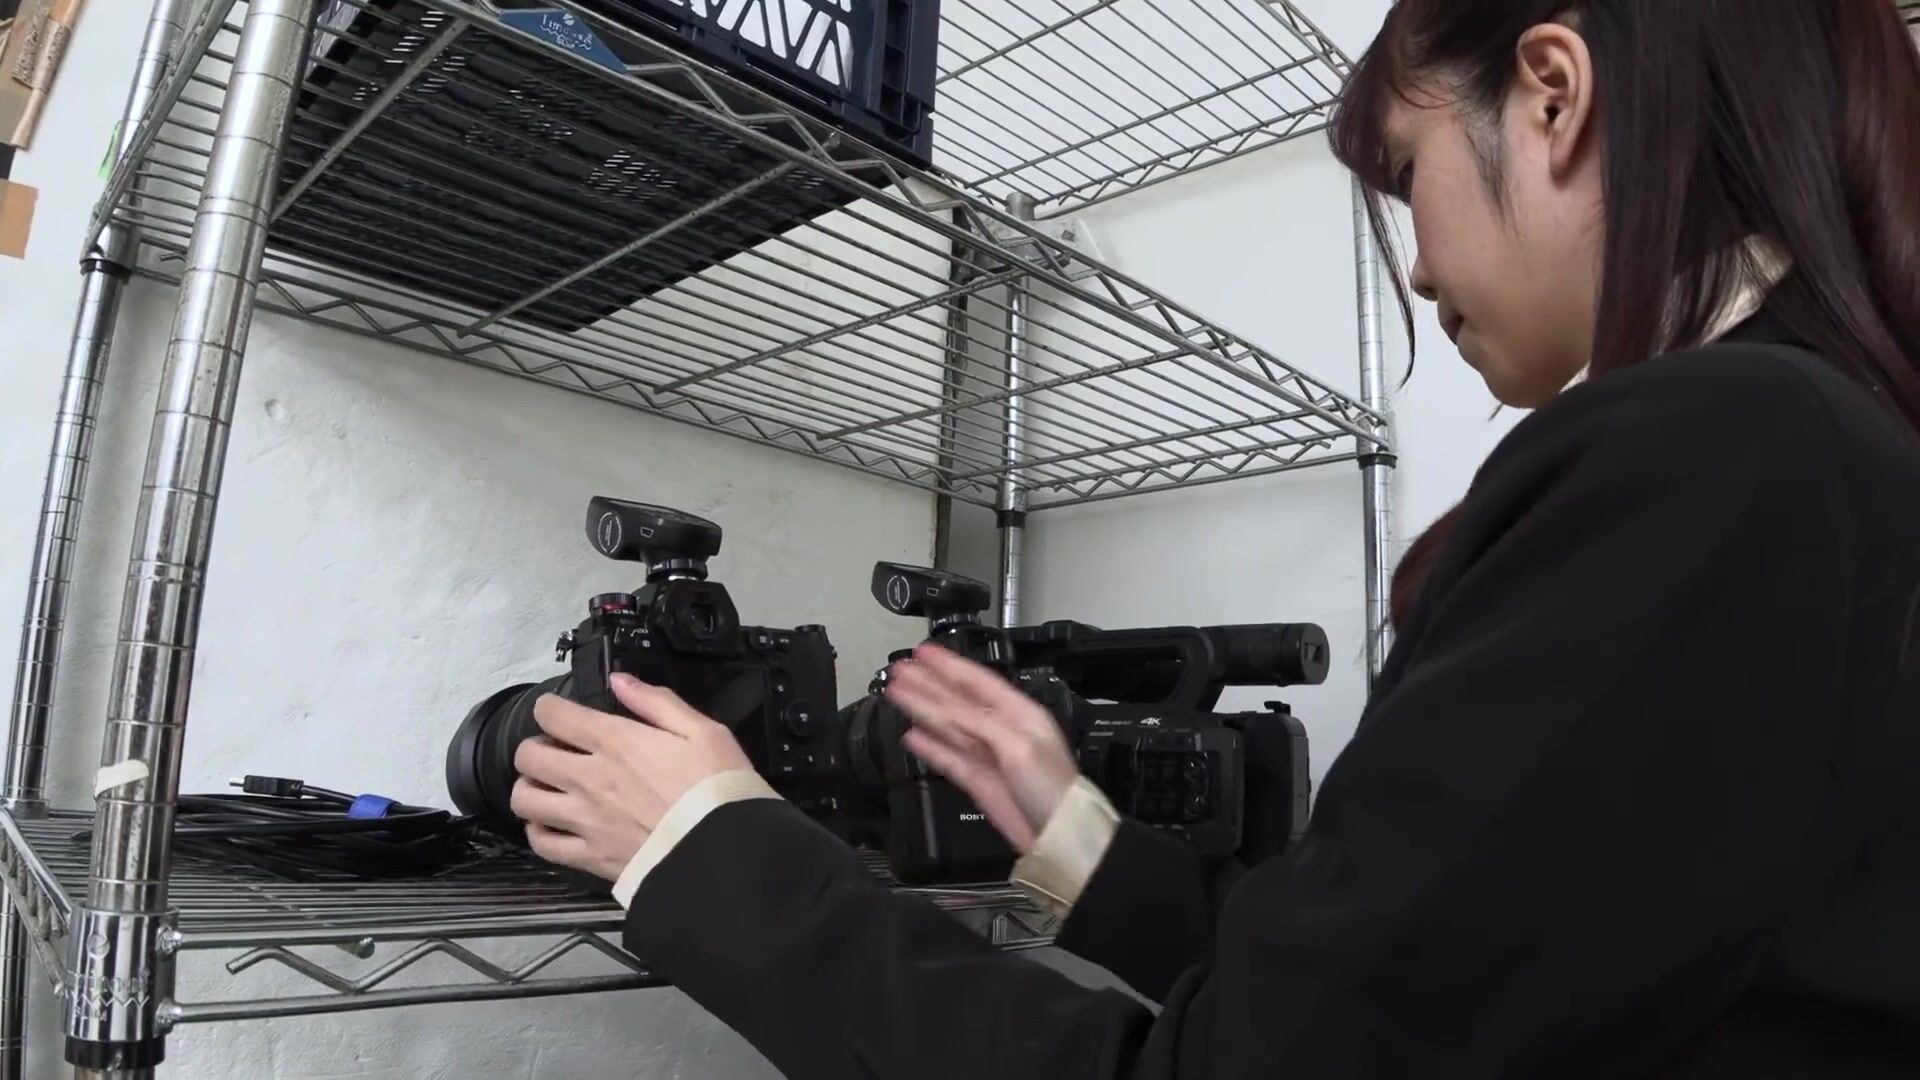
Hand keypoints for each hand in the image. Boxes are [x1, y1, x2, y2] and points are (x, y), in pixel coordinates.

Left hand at [510, 673, 754, 880]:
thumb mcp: (703, 730)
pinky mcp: (589, 857)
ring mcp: (584, 820)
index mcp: (616, 742)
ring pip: (524, 799)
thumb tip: (620, 681)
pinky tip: (553, 824)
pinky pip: (542, 844)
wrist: (724, 852)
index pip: (552, 714)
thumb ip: (656, 702)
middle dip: (536, 746)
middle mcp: (589, 779)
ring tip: (550, 787)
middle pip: (528, 755)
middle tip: (556, 750)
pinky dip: (539, 831)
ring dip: (530, 788)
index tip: (560, 713)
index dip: (549, 708)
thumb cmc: (718, 789)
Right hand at [883, 643, 1078, 853]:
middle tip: (902, 669)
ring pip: (948, 726)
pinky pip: (948, 758)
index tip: (924, 652)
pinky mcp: (978, 781)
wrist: (1058, 836)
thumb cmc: (1055, 789)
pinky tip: (913, 736)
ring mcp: (988, 756)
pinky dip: (929, 747)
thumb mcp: (1019, 746)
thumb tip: (948, 709)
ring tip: (897, 694)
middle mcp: (1002, 731)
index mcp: (1019, 714)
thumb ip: (982, 724)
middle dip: (929, 684)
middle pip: (957, 701)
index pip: (977, 681)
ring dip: (923, 709)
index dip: (949, 666)